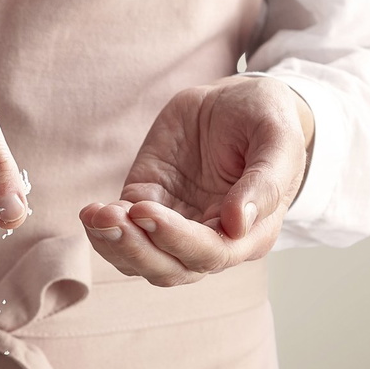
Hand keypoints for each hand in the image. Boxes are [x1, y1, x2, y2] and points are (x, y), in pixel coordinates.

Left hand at [80, 76, 313, 285]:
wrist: (235, 100)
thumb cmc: (265, 120)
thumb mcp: (277, 138)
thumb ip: (265, 182)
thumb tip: (236, 224)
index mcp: (249, 233)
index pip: (210, 254)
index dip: (176, 240)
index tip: (147, 211)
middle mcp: (211, 240)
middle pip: (170, 268)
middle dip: (137, 250)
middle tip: (111, 220)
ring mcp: (175, 227)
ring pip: (141, 259)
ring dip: (114, 245)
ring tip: (96, 216)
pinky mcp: (146, 206)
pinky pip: (122, 233)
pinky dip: (103, 229)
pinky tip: (92, 212)